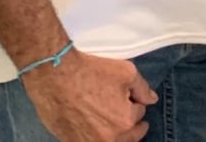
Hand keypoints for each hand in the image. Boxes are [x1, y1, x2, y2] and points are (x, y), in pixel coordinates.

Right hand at [24, 49, 157, 141]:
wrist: (54, 75)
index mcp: (125, 121)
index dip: (136, 103)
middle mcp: (108, 139)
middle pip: (128, 136)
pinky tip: (93, 127)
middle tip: (130, 118)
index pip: (139, 114)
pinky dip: (95, 137)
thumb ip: (143, 88)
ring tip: (112, 123)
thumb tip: (151, 100)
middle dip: (131, 125)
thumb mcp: (126, 72)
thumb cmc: (91, 71)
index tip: (131, 98)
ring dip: (114, 134)